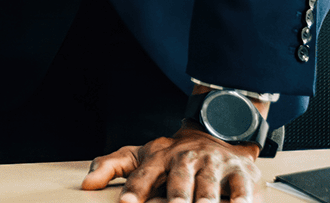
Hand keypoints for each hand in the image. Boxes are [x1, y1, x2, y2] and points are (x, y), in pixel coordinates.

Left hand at [81, 126, 262, 202]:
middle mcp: (187, 160)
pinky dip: (242, 199)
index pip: (143, 175)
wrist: (217, 133)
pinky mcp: (242, 173)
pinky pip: (242, 188)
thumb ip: (110, 166)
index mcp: (159, 157)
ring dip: (206, 200)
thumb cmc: (173, 154)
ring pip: (210, 186)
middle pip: (179, 181)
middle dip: (176, 198)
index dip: (135, 190)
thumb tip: (86, 184)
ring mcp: (215, 165)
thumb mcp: (139, 155)